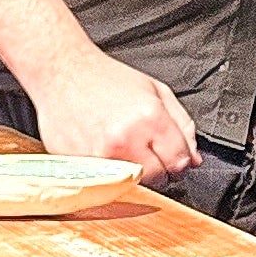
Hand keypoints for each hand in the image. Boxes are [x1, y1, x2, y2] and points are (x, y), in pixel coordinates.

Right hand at [28, 48, 199, 186]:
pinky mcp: (77, 165)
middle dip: (157, 166)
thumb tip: (193, 159)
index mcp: (150, 118)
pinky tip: (100, 148)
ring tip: (120, 145)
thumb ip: (182, 125)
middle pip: (158, 178)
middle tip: (143, 146)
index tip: (171, 153)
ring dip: (132, 171)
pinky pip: (104, 183)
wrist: (62, 71)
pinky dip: (107, 173)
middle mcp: (125, 140)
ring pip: (131, 184)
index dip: (179, 158)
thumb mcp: (156, 91)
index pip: (180, 161)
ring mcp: (99, 156)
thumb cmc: (107, 79)